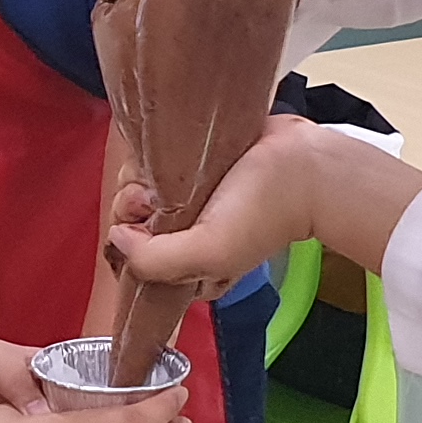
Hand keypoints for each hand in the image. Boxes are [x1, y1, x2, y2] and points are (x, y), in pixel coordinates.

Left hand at [107, 116, 342, 290]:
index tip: (146, 223)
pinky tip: (170, 155)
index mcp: (187, 268)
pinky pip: (152, 161)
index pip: (133, 260)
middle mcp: (183, 235)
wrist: (304, 165)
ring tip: (169, 174)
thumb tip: (117, 237)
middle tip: (158, 196)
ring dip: (141, 176)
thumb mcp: (209, 254)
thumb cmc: (264, 214)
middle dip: (133, 204)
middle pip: (129, 220)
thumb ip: (155, 260)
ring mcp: (185, 199)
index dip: (128, 240)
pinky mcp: (191, 166)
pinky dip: (151, 156)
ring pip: (137, 187)